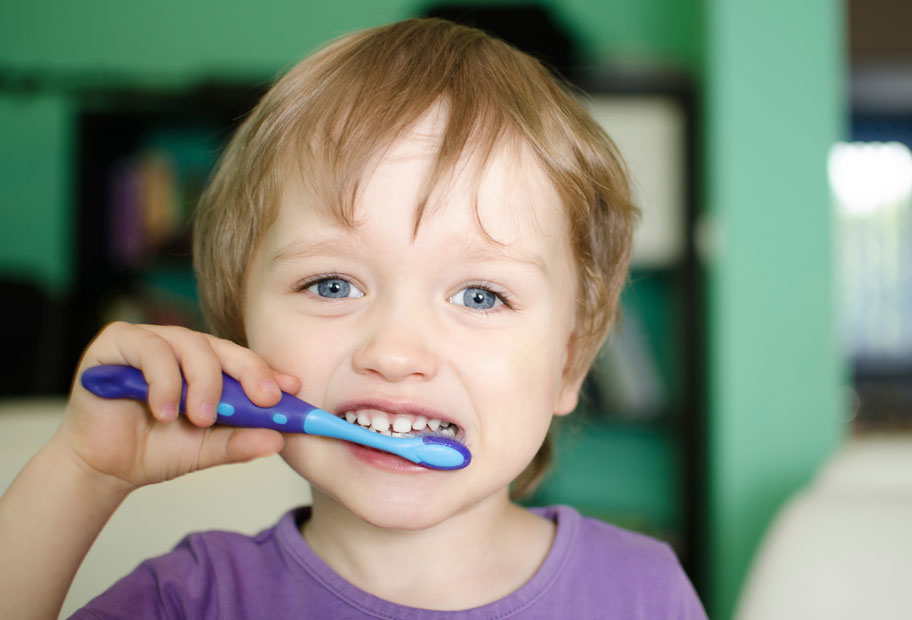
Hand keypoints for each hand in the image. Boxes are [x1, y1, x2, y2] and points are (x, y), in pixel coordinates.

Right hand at [55, 322, 301, 492]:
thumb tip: (278, 440)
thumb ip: (239, 442)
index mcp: (207, 365)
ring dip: (201, 383)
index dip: (269, 372)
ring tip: (199, 418)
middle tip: (263, 401)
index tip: (292, 390)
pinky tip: (164, 411)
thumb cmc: (155, 450)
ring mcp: (149, 340)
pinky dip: (163, 381)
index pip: (244, 361)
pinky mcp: (116, 342)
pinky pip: (149, 349)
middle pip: (222, 347)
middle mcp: (181, 347)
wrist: (102, 467)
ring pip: (189, 345)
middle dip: (247, 373)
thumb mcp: (206, 449)